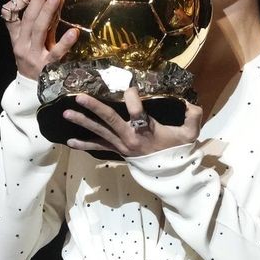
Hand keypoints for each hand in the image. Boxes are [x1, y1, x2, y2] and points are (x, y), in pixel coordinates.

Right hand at [3, 0, 78, 79]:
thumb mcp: (33, 40)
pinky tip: (74, 32)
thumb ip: (42, 21)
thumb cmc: (35, 59)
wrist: (32, 90)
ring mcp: (34, 56)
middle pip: (28, 19)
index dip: (21, 0)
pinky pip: (56, 53)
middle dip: (38, 0)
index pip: (12, 16)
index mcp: (17, 37)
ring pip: (39, 31)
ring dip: (48, 12)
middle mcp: (22, 45)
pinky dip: (65, 42)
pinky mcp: (47, 68)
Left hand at [62, 88, 202, 156]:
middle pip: (109, 119)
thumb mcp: (190, 133)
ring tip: (66, 113)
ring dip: (82, 122)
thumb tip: (191, 102)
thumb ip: (193, 115)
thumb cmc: (177, 150)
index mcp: (146, 130)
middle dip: (94, 107)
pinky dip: (83, 144)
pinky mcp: (117, 150)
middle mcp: (130, 137)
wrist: (169, 174)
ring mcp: (121, 145)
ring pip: (99, 131)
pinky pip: (98, 147)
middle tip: (79, 97)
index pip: (137, 111)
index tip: (129, 85)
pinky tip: (69, 141)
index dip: (132, 96)